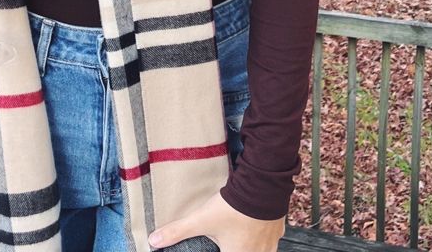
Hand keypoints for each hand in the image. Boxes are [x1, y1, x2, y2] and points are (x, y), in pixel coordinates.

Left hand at [148, 190, 284, 251]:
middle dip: (234, 247)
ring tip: (239, 234)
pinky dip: (262, 236)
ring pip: (260, 250)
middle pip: (242, 251)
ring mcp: (270, 243)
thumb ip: (178, 231)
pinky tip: (254, 225)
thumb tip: (153, 241)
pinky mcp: (278, 229)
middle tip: (226, 240)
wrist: (262, 186)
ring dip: (249, 245)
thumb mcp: (202, 219)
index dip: (221, 250)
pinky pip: (271, 239)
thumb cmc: (233, 207)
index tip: (218, 246)